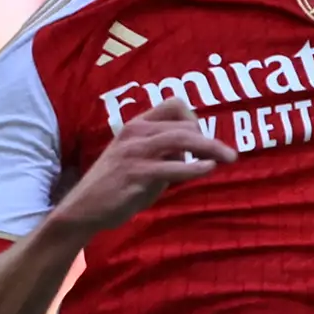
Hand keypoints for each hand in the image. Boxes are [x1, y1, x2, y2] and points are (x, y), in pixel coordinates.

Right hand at [49, 98, 234, 239]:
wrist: (83, 209)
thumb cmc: (114, 187)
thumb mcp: (140, 163)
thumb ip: (165, 155)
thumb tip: (194, 154)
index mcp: (136, 126)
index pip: (174, 105)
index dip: (195, 119)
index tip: (205, 139)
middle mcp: (135, 133)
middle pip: (184, 124)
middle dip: (210, 139)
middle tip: (230, 155)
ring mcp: (134, 152)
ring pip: (181, 139)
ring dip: (210, 148)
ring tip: (229, 158)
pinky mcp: (136, 173)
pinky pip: (171, 166)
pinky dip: (193, 167)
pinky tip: (208, 169)